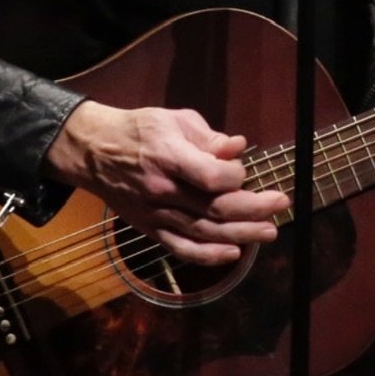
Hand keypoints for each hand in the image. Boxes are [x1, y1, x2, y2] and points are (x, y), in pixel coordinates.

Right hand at [43, 100, 288, 263]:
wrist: (94, 152)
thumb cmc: (139, 130)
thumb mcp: (173, 120)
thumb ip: (207, 137)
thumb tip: (239, 148)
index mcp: (168, 156)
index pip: (211, 177)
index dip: (236, 176)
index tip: (242, 169)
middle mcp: (163, 190)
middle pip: (214, 208)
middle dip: (253, 209)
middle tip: (280, 205)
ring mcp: (155, 213)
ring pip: (203, 232)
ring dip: (241, 234)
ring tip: (269, 231)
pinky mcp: (150, 229)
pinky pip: (181, 248)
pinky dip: (208, 255)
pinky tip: (233, 253)